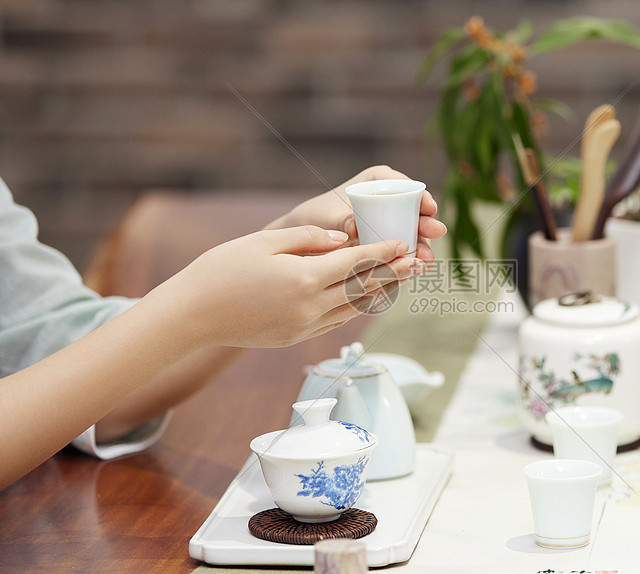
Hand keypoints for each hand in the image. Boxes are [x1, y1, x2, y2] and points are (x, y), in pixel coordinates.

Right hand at [151, 226, 424, 348]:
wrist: (193, 314)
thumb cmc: (222, 269)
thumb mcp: (265, 241)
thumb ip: (309, 238)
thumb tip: (344, 239)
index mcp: (304, 277)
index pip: (356, 262)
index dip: (383, 251)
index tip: (403, 242)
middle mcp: (309, 306)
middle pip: (363, 288)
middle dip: (391, 273)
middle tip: (416, 261)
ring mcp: (304, 326)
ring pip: (353, 309)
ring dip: (378, 294)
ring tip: (398, 280)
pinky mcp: (296, 338)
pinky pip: (335, 321)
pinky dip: (355, 308)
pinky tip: (365, 298)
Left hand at [267, 165, 446, 264]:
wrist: (307, 241)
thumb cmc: (317, 219)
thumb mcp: (327, 217)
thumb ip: (341, 220)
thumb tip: (354, 228)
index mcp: (376, 181)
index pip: (403, 184)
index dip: (420, 195)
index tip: (429, 207)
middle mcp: (388, 199)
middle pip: (414, 209)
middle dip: (426, 222)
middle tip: (436, 231)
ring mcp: (392, 221)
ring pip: (412, 232)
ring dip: (422, 245)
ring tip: (426, 260)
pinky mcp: (390, 242)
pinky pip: (404, 248)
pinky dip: (411, 258)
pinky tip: (418, 269)